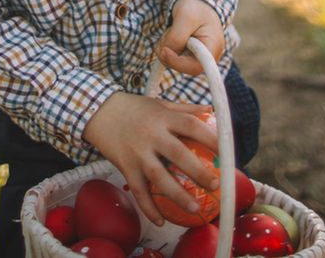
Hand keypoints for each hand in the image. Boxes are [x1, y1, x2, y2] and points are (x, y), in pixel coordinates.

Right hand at [83, 92, 219, 226]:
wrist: (98, 112)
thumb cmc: (133, 108)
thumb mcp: (159, 103)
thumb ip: (184, 108)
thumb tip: (211, 110)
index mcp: (163, 117)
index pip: (191, 126)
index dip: (210, 138)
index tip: (227, 151)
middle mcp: (151, 135)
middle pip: (178, 155)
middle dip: (198, 171)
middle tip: (215, 185)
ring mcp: (137, 153)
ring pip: (159, 177)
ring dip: (177, 195)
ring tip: (194, 208)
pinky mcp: (125, 167)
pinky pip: (138, 191)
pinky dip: (148, 207)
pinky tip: (160, 220)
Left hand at [157, 0, 224, 75]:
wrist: (198, 2)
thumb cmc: (196, 7)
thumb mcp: (185, 17)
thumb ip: (176, 37)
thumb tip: (166, 53)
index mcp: (213, 47)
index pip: (195, 67)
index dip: (177, 62)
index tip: (164, 50)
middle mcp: (208, 56)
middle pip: (183, 66)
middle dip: (169, 51)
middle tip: (167, 33)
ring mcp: (199, 57)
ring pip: (175, 61)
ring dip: (167, 46)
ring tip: (173, 29)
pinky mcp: (189, 55)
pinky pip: (173, 57)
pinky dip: (168, 46)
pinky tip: (172, 34)